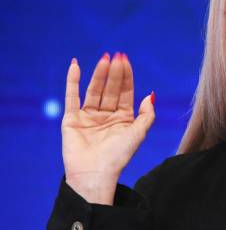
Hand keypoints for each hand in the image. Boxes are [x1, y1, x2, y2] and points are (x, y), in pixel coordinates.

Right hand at [62, 52, 155, 204]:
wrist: (95, 173)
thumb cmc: (118, 156)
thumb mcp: (138, 134)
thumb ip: (147, 114)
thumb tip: (150, 94)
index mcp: (123, 118)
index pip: (125, 92)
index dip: (126, 76)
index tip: (125, 60)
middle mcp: (106, 116)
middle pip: (110, 89)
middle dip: (114, 72)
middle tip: (116, 55)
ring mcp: (88, 116)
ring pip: (94, 90)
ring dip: (98, 74)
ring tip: (104, 58)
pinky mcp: (71, 119)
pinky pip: (72, 97)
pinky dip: (73, 81)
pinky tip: (75, 65)